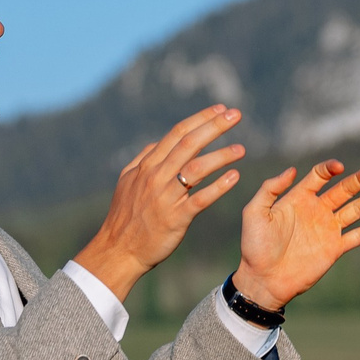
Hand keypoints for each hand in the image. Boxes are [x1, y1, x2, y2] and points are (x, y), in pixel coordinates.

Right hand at [74, 106, 248, 301]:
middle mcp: (156, 176)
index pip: (177, 134)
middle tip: (237, 115)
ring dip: (221, 156)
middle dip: (215, 127)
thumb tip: (156, 143)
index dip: (200, 119)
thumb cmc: (125, 217)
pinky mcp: (176, 218)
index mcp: (147, 165)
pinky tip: (235, 177)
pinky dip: (218, 187)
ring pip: (197, 169)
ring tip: (241, 149)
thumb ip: (142, 160)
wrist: (118, 250)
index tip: (221, 109)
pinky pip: (200, 199)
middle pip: (189, 144)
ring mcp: (166, 197)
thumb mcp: (127, 182)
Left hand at [230, 159, 359, 309]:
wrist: (263, 279)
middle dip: (358, 180)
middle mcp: (317, 210)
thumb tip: (292, 170)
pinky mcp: (335, 248)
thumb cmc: (255, 246)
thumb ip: (270, 189)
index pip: (320, 176)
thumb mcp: (254, 213)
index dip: (329, 169)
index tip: (338, 167)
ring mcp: (328, 229)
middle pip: (343, 190)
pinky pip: (358, 235)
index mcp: (299, 198)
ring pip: (355, 209)